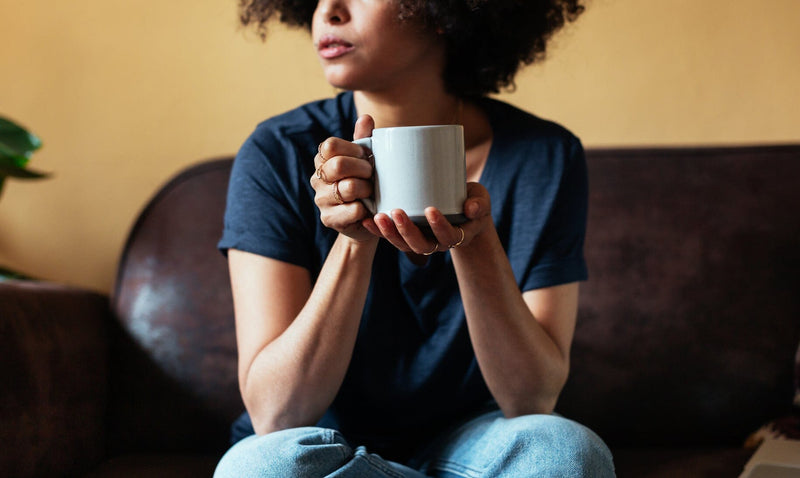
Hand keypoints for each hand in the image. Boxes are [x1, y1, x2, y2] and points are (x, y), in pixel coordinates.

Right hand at [310, 115, 376, 242]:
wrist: (367, 218)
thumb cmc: (365, 182)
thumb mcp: (364, 159)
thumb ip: (363, 138)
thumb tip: (366, 118)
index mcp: (322, 159)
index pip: (330, 145)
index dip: (353, 149)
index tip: (366, 156)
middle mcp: (317, 178)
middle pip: (338, 165)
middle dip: (363, 169)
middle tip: (372, 175)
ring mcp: (321, 200)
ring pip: (348, 188)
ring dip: (367, 189)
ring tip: (371, 192)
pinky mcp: (329, 219)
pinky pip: (354, 210)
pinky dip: (367, 209)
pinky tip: (369, 208)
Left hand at [362, 182, 491, 255]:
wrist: (464, 212)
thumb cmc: (472, 202)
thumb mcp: (481, 200)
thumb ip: (479, 204)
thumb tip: (472, 208)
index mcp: (456, 236)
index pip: (448, 237)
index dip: (439, 227)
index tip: (431, 210)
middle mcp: (437, 243)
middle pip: (421, 245)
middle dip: (407, 231)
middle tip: (397, 212)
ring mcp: (420, 240)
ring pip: (403, 245)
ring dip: (389, 233)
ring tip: (378, 217)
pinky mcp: (407, 235)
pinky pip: (391, 237)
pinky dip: (378, 231)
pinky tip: (366, 220)